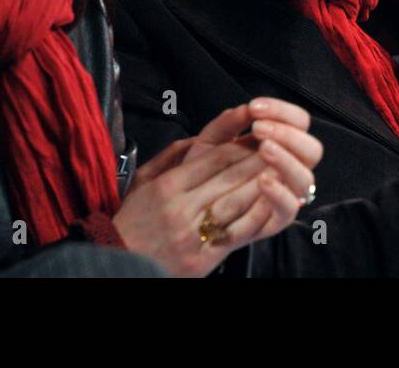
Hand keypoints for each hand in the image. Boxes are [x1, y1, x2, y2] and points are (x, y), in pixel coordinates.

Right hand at [114, 99, 320, 276]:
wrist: (116, 262)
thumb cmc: (131, 221)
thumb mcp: (143, 181)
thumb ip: (171, 156)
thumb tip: (202, 136)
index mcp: (166, 187)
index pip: (215, 158)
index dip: (242, 146)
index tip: (260, 138)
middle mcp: (180, 209)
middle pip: (230, 177)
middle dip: (259, 160)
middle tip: (280, 148)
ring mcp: (192, 235)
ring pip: (237, 202)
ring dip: (264, 184)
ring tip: (282, 170)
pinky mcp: (202, 259)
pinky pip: (237, 233)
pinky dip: (257, 215)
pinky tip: (271, 202)